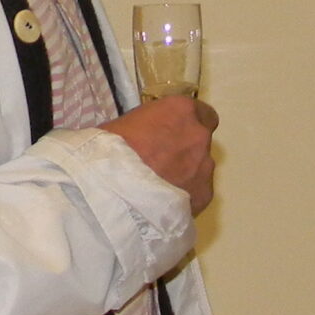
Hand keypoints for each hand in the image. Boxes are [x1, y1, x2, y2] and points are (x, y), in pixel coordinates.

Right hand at [103, 95, 219, 214]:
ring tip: (160, 188)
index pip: (201, 113)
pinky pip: (197, 194)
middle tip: (163, 163)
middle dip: (186, 151)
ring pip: (201, 169)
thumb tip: (148, 136)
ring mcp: (205, 167)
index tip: (174, 135)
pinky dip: (185, 198)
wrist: (111, 190)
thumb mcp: (125, 124)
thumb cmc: (109, 149)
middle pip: (201, 142)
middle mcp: (200, 135)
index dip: (187, 126)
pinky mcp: (204, 195)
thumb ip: (149, 127)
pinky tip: (164, 203)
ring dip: (186, 174)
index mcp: (182, 111)